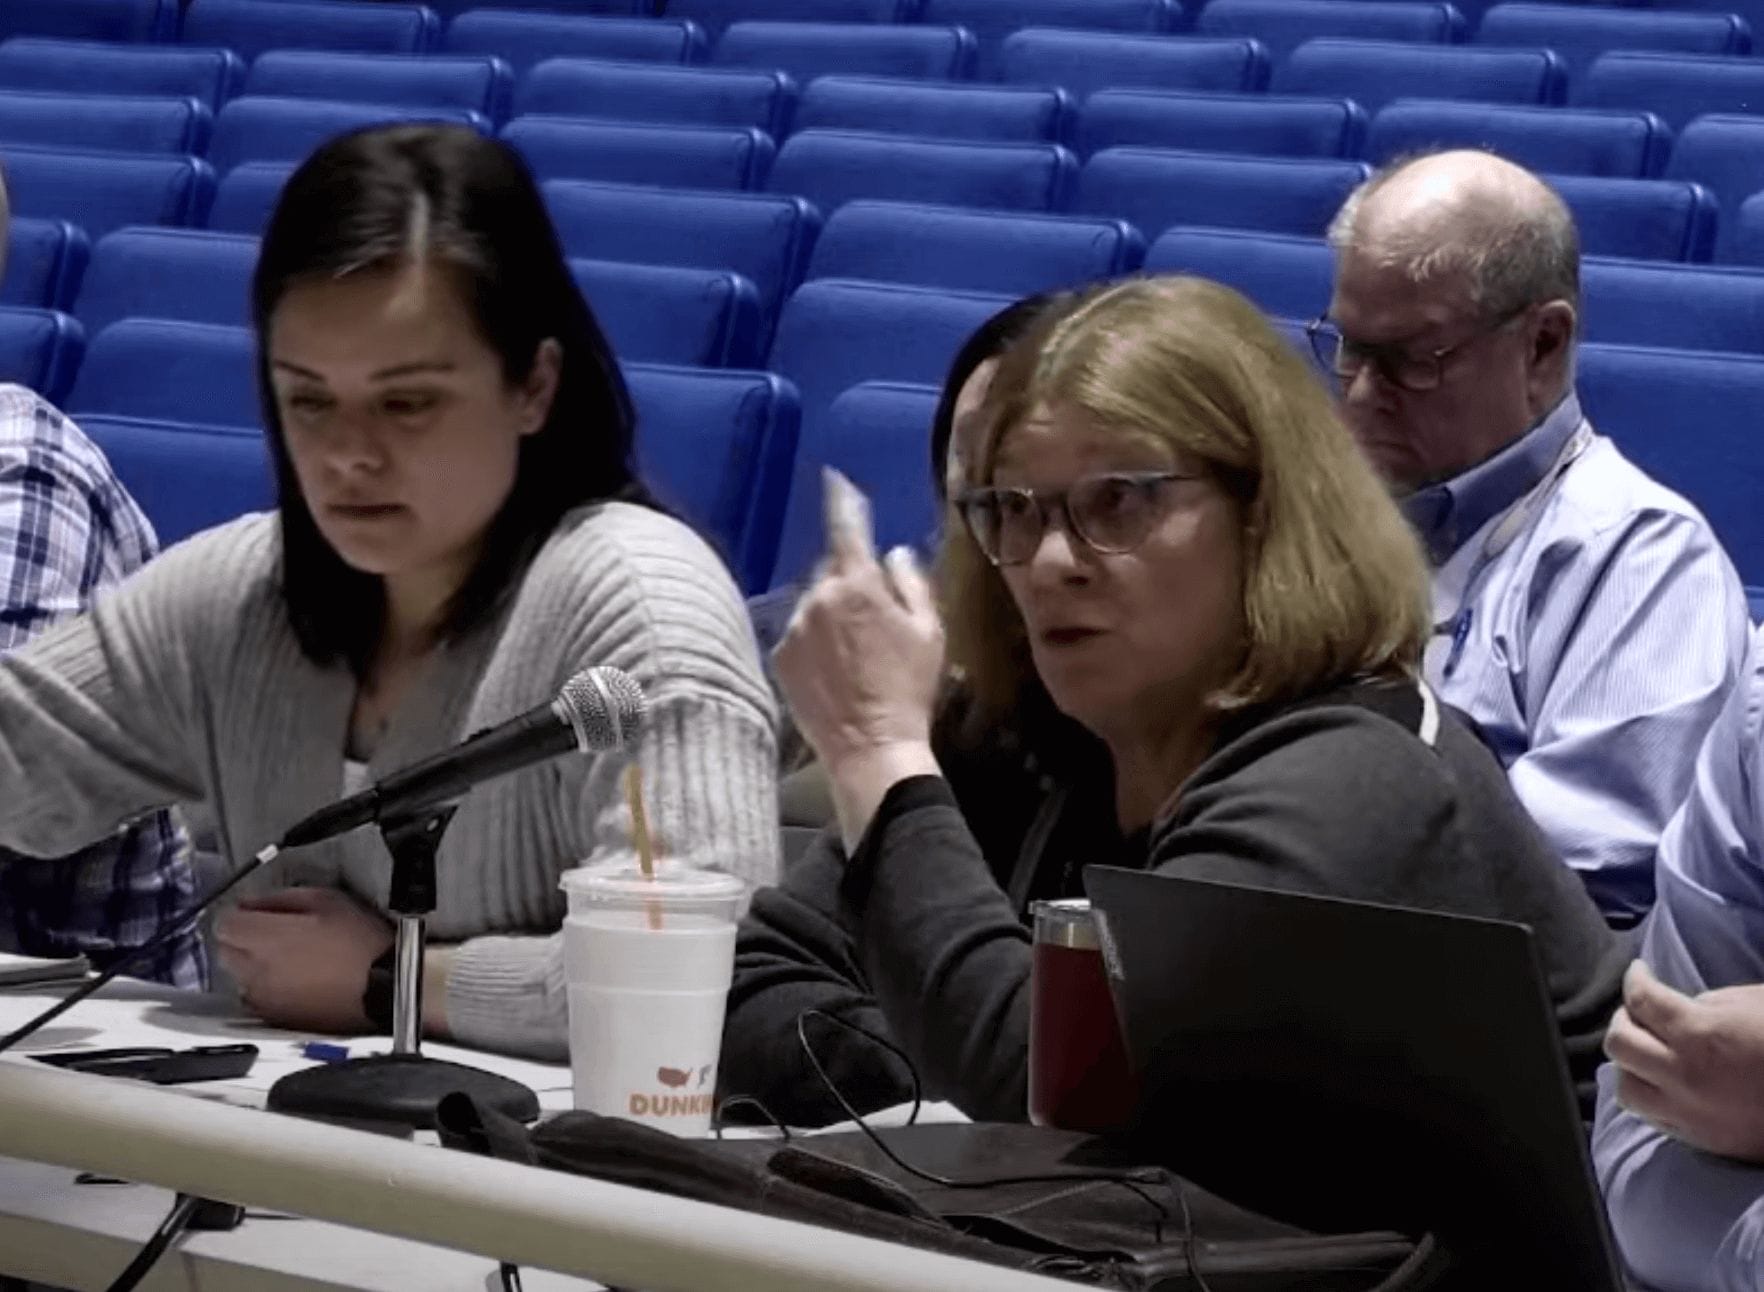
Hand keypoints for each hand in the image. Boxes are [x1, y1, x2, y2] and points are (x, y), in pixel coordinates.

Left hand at [215, 887, 393, 1033]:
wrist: (388, 986)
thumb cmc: (361, 940)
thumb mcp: (326, 899)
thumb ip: (281, 898)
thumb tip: (253, 902)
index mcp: (265, 938)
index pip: (223, 923)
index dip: (238, 914)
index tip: (253, 911)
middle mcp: (255, 971)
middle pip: (226, 951)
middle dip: (243, 940)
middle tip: (274, 934)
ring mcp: (264, 999)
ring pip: (241, 977)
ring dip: (255, 966)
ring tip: (292, 960)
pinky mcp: (278, 1019)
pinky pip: (260, 999)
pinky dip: (270, 989)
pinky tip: (299, 982)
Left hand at [775, 470, 945, 847]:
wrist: (871, 746)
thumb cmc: (909, 688)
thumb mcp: (929, 632)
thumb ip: (911, 583)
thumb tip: (893, 553)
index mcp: (860, 585)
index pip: (848, 528)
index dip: (842, 500)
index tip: (834, 478)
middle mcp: (820, 598)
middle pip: (832, 572)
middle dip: (850, 583)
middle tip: (873, 621)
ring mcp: (795, 628)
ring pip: (814, 604)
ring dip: (830, 614)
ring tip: (854, 656)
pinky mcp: (780, 656)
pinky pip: (799, 633)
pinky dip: (814, 640)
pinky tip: (834, 671)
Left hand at [1606, 959, 1763, 1161]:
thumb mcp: (1753, 1003)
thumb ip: (1707, 1003)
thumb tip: (1677, 1008)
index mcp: (1699, 1034)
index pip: (1642, 1000)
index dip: (1635, 980)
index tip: (1639, 973)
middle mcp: (1683, 1075)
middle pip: (1619, 1043)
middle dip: (1624, 1019)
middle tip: (1639, 1011)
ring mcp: (1688, 1112)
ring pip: (1625, 1087)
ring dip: (1628, 1062)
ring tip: (1645, 1049)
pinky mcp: (1700, 1139)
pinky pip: (1651, 1116)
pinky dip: (1647, 1094)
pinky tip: (1659, 1081)